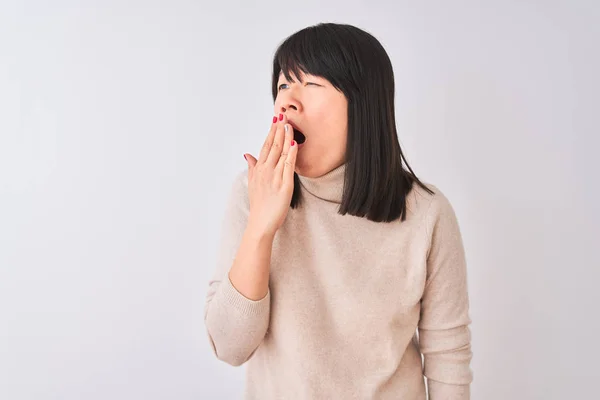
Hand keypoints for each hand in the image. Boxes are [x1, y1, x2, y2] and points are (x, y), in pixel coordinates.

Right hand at [243, 114, 297, 236]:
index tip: (275, 120)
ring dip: (285, 137)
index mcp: (259, 169)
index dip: (271, 132)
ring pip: (281, 153)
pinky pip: (289, 166)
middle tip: (283, 115)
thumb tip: (247, 154)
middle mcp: (265, 170)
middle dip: (278, 130)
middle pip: (273, 146)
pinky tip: (294, 143)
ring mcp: (275, 177)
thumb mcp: (252, 183)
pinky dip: (292, 154)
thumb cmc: (259, 205)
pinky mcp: (285, 185)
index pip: (266, 146)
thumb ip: (251, 167)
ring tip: (289, 124)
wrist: (260, 223)